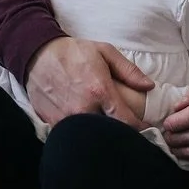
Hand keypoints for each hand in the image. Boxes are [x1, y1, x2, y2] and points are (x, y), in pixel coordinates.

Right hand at [25, 37, 153, 126]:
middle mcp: (83, 108)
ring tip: (108, 131)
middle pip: (110, 133)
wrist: (38, 54)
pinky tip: (87, 130)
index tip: (145, 128)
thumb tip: (150, 86)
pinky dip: (82, 135)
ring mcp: (67, 118)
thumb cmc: (74, 52)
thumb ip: (129, 70)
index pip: (126, 121)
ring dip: (101, 136)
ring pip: (91, 137)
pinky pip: (72, 136)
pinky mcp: (53, 123)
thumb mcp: (105, 52)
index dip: (139, 128)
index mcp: (99, 90)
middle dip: (120, 134)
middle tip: (128, 131)